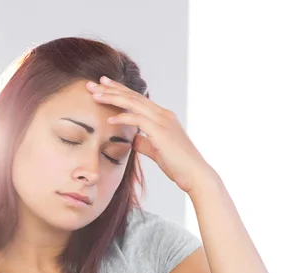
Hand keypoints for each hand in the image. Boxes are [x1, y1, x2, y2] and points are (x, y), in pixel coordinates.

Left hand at [86, 76, 213, 193]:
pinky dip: (123, 118)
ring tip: (95, 95)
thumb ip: (144, 142)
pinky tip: (109, 119)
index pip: (137, 99)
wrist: (195, 175)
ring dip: (112, 98)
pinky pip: (139, 120)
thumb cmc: (178, 165)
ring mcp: (163, 121)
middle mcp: (163, 114)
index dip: (119, 91)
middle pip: (133, 96)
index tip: (102, 87)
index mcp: (162, 117)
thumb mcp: (157, 151)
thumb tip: (132, 139)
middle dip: (111, 89)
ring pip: (134, 103)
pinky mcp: (161, 132)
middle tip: (91, 84)